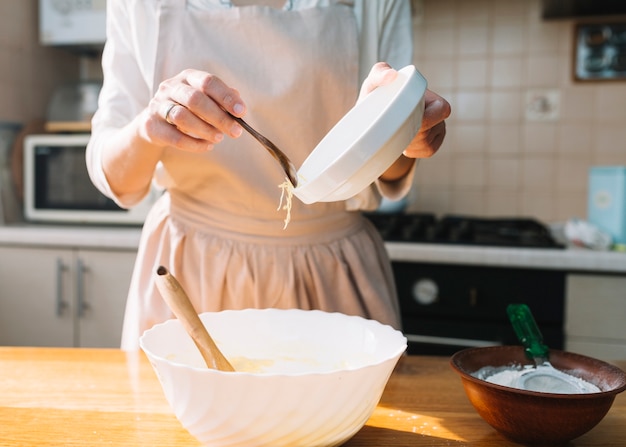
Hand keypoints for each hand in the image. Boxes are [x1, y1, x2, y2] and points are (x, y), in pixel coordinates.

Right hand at [143, 69, 246, 151]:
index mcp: (188, 77)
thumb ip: (222, 101)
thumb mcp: (206, 100)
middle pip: (195, 99)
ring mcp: (158, 105)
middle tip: (235, 131)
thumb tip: (239, 104)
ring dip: (205, 130)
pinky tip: (207, 146)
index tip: (241, 112)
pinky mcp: (151, 125)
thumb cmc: (189, 110)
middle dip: (218, 117)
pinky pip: (174, 137)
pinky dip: (194, 144)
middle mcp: (171, 87)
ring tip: (219, 138)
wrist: (156, 124)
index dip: (226, 97)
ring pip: (182, 117)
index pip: (208, 82)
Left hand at [359, 63, 450, 181]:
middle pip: (432, 130)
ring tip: (397, 135)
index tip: (404, 120)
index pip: (441, 110)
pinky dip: (413, 151)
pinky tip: (404, 144)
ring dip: (410, 143)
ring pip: (428, 144)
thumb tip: (392, 75)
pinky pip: (428, 151)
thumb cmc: (374, 98)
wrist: (369, 120)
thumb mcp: (373, 84)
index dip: (425, 120)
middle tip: (394, 129)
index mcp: (428, 95)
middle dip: (412, 133)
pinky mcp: (432, 142)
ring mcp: (437, 127)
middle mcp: (436, 110)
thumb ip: (379, 72)